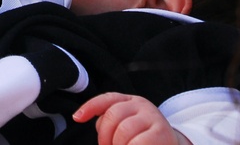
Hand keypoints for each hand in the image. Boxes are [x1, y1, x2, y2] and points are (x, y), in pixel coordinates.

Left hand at [74, 93, 189, 144]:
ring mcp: (153, 117)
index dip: (90, 106)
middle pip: (112, 115)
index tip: (77, 117)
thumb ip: (110, 123)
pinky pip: (138, 142)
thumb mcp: (128, 127)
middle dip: (105, 137)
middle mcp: (142, 105)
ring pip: (123, 131)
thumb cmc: (144, 140)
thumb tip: (87, 120)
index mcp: (131, 102)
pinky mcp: (161, 132)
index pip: (108, 99)